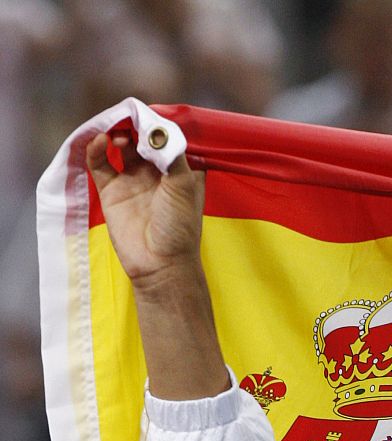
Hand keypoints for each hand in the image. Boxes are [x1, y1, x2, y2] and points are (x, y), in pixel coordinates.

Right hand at [86, 132, 204, 290]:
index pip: (165, 136)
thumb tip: (155, 128)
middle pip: (140, 136)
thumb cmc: (180, 227)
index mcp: (178, 169)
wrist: (160, 265)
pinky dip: (97, 148)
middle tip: (127, 117)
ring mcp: (132, 179)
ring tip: (116, 133)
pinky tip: (102, 142)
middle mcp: (155, 171)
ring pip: (120, 145)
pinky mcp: (111, 189)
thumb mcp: (184, 185)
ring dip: (116, 133)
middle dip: (134, 124)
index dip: (156, 122)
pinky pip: (100, 162)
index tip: (147, 115)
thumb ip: (172, 153)